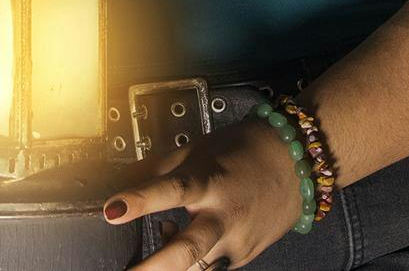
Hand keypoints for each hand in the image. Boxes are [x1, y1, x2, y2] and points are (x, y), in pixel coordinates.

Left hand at [103, 119, 306, 268]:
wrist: (295, 163)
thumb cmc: (243, 151)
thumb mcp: (194, 150)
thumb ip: (153, 169)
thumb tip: (113, 180)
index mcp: (208, 180)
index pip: (170, 189)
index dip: (139, 200)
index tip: (112, 209)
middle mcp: (224, 214)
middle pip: (188, 249)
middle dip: (155, 268)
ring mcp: (237, 240)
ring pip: (197, 266)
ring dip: (172, 262)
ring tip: (163, 234)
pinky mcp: (244, 256)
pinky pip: (211, 266)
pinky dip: (195, 260)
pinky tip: (194, 236)